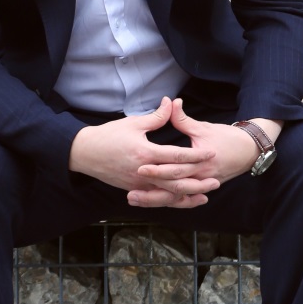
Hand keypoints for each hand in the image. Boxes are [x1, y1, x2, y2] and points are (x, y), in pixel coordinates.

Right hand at [68, 96, 219, 207]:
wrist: (85, 153)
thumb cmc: (109, 135)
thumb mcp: (133, 123)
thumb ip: (156, 117)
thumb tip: (172, 102)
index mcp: (145, 153)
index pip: (176, 157)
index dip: (196, 155)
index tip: (211, 153)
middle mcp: (143, 172)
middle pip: (177, 181)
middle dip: (198, 182)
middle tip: (216, 180)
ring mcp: (138, 183)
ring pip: (168, 195)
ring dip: (188, 196)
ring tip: (205, 195)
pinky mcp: (134, 189)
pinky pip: (157, 199)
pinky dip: (172, 201)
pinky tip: (183, 200)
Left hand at [129, 100, 282, 207]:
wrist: (248, 151)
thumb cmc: (226, 138)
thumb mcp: (203, 127)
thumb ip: (183, 119)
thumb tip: (170, 102)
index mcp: (201, 161)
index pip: (176, 167)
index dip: (157, 168)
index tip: (139, 166)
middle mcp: (200, 177)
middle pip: (173, 186)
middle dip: (152, 188)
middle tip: (131, 189)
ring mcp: (200, 185)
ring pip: (174, 197)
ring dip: (154, 200)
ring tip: (133, 199)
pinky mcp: (199, 189)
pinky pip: (180, 199)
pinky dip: (165, 202)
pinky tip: (148, 202)